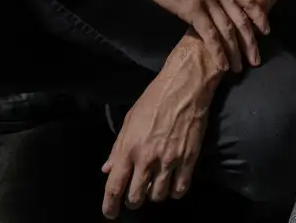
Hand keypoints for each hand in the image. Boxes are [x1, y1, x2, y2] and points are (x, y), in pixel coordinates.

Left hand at [101, 41, 214, 217]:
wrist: (185, 85)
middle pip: (136, 197)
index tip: (110, 213)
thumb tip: (107, 169)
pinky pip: (180, 189)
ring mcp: (169, 160)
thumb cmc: (154, 99)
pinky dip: (175, 191)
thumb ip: (117, 147)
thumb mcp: (130, 119)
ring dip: (155, 194)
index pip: (114, 187)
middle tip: (136, 194)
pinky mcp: (188, 159)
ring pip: (158, 196)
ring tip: (156, 185)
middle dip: (134, 200)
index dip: (110, 206)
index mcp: (129, 148)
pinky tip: (173, 183)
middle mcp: (147, 158)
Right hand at [129, 0, 267, 73]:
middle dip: (251, 41)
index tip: (266, 30)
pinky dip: (218, 51)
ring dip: (236, 51)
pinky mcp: (191, 8)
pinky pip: (210, 34)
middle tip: (256, 59)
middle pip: (241, 18)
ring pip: (228, 28)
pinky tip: (222, 64)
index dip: (259, 15)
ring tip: (240, 68)